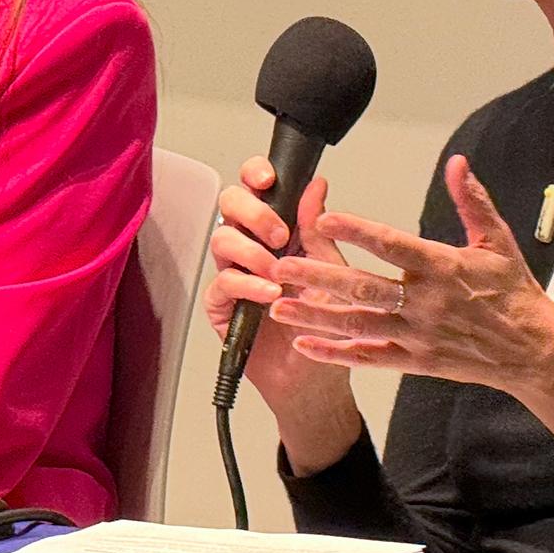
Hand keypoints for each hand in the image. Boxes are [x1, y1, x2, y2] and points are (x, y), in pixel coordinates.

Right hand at [204, 157, 361, 467]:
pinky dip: (246, 286)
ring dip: (251, 252)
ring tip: (277, 274)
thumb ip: (317, 230)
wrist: (316, 377)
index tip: (268, 178)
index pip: (256, 190)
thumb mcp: (332, 271)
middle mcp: (251, 247)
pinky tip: (268, 296)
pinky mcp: (221, 306)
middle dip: (251, 211)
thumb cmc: (327, 324)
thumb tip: (316, 185)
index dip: (255, 175)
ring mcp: (234, 274)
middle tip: (278, 232)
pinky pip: (222, 283)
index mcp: (278, 232)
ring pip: (222, 240)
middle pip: (229, 206)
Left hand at [268, 155, 553, 398]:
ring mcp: (417, 334)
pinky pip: (368, 356)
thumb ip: (472, 201)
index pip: (393, 245)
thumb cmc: (513, 293)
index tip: (324, 219)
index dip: (357, 232)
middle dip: (318, 277)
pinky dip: (334, 353)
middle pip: (364, 287)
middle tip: (279, 265)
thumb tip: (458, 163)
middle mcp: (426, 302)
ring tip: (277, 306)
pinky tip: (304, 345)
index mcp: (444, 268)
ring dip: (315, 315)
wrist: (534, 351)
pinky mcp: (414, 360)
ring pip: (358, 324)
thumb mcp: (499, 242)